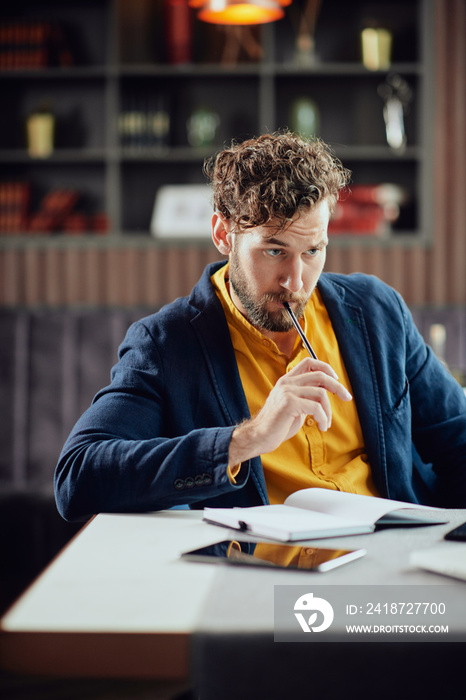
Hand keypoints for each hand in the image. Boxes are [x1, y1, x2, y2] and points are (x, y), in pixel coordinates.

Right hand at [228, 357, 351, 464]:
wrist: (260, 436)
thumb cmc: (278, 424)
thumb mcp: (295, 406)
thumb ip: (307, 396)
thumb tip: (327, 391)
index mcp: (287, 380)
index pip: (309, 362)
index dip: (325, 367)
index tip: (336, 379)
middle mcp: (287, 382)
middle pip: (320, 376)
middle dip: (337, 387)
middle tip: (347, 398)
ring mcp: (287, 392)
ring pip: (321, 393)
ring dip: (329, 411)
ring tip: (326, 423)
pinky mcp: (289, 403)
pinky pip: (316, 407)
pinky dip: (323, 418)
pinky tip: (322, 427)